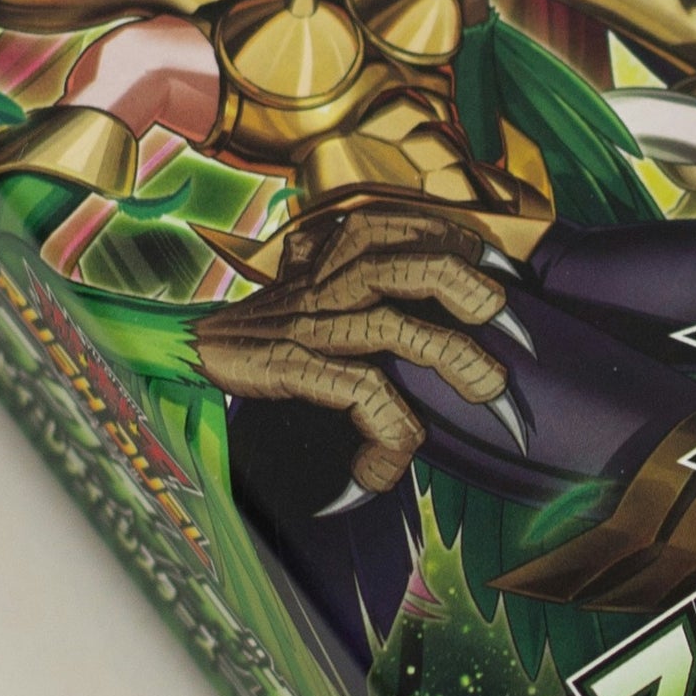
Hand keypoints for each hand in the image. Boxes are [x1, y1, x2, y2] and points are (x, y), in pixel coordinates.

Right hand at [197, 202, 524, 494]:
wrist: (181, 357)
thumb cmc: (259, 334)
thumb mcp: (307, 293)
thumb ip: (354, 281)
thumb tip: (431, 296)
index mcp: (330, 259)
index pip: (397, 225)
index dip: (452, 238)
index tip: (499, 271)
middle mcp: (324, 285)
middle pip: (407, 261)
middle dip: (470, 288)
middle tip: (513, 324)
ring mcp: (309, 327)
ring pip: (394, 326)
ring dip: (455, 358)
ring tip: (490, 392)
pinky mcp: (290, 367)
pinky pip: (359, 394)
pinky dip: (389, 435)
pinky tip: (382, 470)